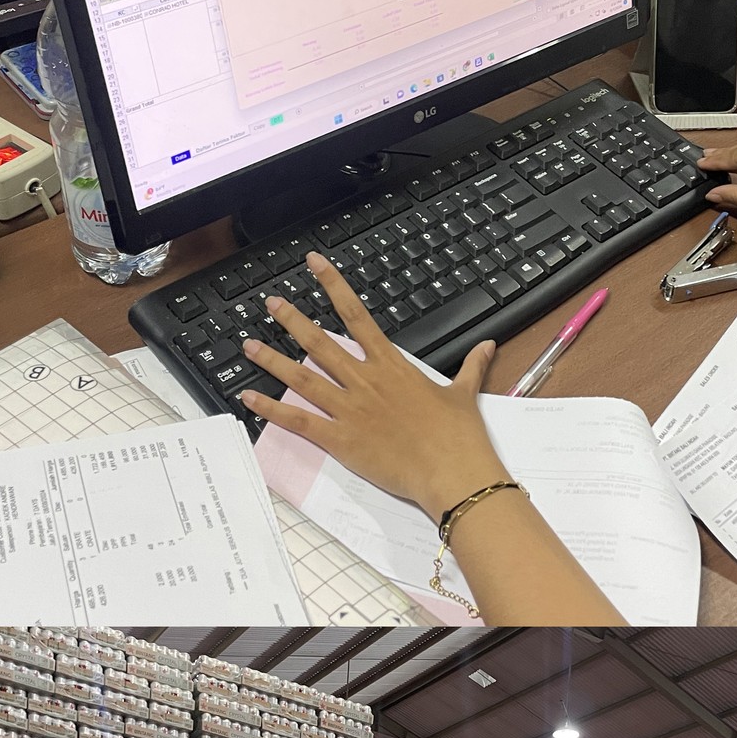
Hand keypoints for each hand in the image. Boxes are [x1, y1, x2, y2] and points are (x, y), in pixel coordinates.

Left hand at [240, 251, 511, 522]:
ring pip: (303, 378)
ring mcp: (350, 410)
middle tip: (271, 303)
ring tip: (248, 345)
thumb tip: (488, 346)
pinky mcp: (341, 440)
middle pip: (321, 343)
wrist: (453, 472)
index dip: (334, 286)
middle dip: (293, 320)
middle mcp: (366, 382)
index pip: (357, 316)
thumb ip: (471, 367)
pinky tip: (250, 399)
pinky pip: (300, 422)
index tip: (315, 265)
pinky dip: (273, 410)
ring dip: (273, 361)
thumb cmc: (460, 436)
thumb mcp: (465, 394)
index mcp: (392, 366)